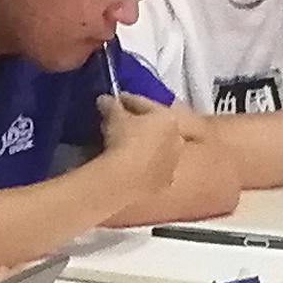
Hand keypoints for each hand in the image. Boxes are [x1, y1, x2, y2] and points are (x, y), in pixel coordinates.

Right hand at [101, 93, 220, 214]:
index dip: (128, 100)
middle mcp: (177, 140)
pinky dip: (142, 164)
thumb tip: (105, 100)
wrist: (129, 180)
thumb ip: (111, 106)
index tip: (115, 99)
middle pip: (156, 127)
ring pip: (156, 149)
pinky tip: (128, 165)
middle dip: (140, 123)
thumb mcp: (114, 118)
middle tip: (120, 121)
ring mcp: (172, 163)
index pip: (146, 105)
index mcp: (168, 118)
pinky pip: (151, 168)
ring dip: (143, 145)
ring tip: (122, 144)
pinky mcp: (164, 183)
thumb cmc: (125, 140)